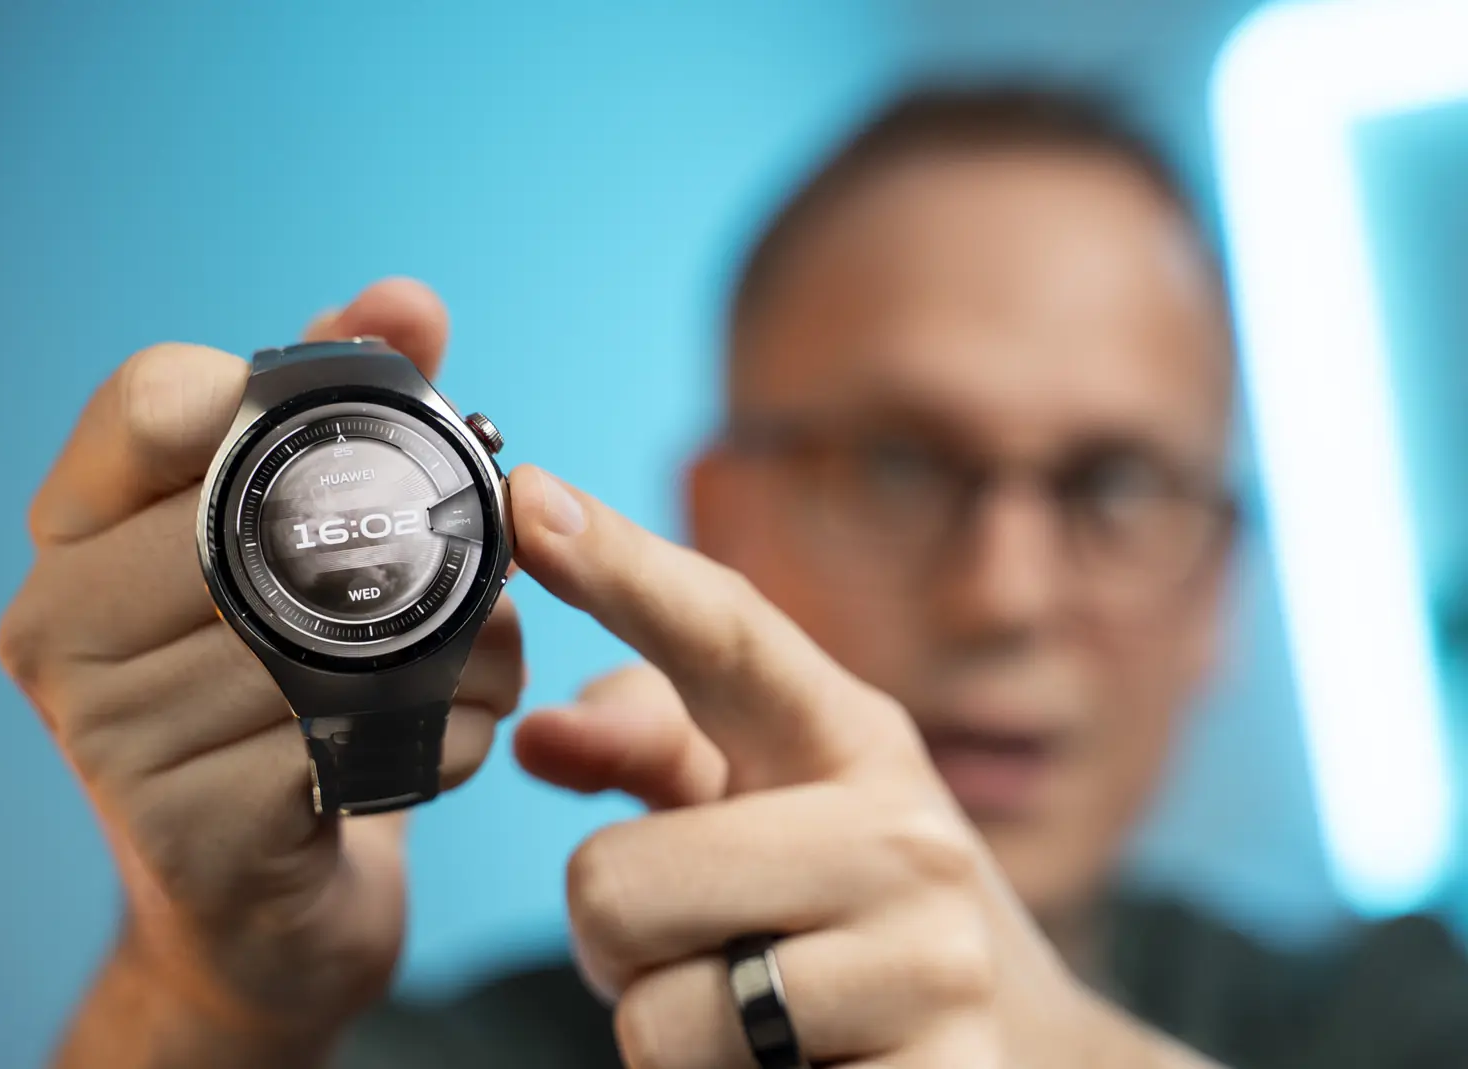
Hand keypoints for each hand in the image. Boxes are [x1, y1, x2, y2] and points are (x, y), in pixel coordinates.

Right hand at [0, 280, 523, 1049]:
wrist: (263, 900)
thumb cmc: (286, 696)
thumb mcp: (304, 550)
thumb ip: (349, 418)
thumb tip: (409, 301)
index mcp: (73, 533)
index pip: (151, 401)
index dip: (275, 395)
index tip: (370, 442)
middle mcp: (55, 624)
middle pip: (262, 519)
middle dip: (410, 551)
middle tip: (494, 579)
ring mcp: (103, 736)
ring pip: (321, 641)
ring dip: (455, 655)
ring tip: (486, 669)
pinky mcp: (184, 833)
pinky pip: (345, 747)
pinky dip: (439, 741)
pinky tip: (448, 745)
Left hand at [509, 467, 1216, 1068]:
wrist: (1022, 1050)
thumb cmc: (851, 912)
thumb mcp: (767, 813)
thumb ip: (655, 752)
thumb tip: (538, 735)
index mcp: (854, 742)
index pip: (731, 636)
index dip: (622, 569)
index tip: (530, 501)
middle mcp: (905, 835)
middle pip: (614, 883)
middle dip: (618, 935)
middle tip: (698, 942)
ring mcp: (929, 967)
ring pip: (648, 1010)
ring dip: (666, 1023)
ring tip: (754, 1011)